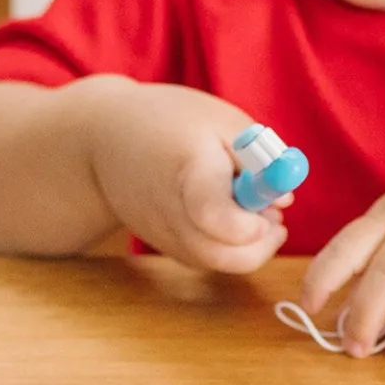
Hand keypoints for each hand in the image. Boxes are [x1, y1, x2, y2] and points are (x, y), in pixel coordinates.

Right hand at [91, 83, 291, 274]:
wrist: (100, 141)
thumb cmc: (167, 120)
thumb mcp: (220, 121)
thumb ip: (259, 158)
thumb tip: (284, 200)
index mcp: (188, 171)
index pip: (215, 216)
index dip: (251, 223)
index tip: (270, 211)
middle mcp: (170, 213)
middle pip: (222, 256)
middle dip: (261, 245)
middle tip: (275, 219)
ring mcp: (161, 235)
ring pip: (216, 264)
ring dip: (245, 247)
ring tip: (246, 209)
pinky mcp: (161, 246)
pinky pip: (203, 260)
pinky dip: (224, 247)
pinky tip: (224, 215)